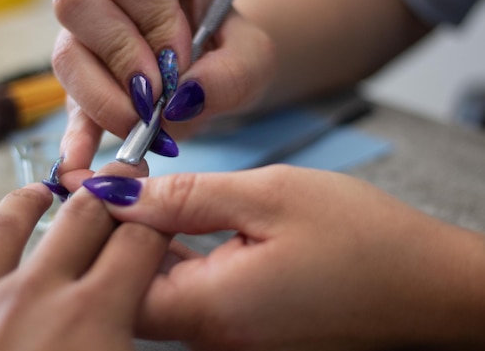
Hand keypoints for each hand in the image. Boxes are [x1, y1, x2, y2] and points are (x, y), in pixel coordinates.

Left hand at [0, 162, 167, 350]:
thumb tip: (179, 343)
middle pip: (80, 218)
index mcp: (91, 317)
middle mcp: (34, 295)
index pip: (136, 241)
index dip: (152, 216)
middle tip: (114, 175)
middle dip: (104, 192)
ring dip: (27, 201)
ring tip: (40, 191)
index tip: (157, 204)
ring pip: (5, 226)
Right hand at [52, 0, 278, 171]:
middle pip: (79, 3)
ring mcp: (87, 33)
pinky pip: (66, 103)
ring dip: (102, 98)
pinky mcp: (82, 78)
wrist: (214, 72)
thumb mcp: (252, 60)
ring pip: (66, 54)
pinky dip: (75, 135)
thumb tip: (177, 102)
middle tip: (153, 98)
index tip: (181, 62)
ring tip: (141, 127)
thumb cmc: (231, 51)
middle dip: (119, 59)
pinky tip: (82, 161)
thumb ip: (230, 75)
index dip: (154, 24)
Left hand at [81, 165, 484, 348]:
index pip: (112, 277)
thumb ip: (183, 197)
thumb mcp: (266, 196)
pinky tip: (168, 222)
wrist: (424, 285)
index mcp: (210, 310)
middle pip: (124, 289)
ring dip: (138, 242)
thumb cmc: (360, 238)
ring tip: (132, 192)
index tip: (86, 177)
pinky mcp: (239, 329)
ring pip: (152, 291)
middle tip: (108, 179)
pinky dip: (170, 257)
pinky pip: (185, 294)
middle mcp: (209, 338)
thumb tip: (117, 191)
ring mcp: (224, 339)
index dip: (92, 226)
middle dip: (108, 233)